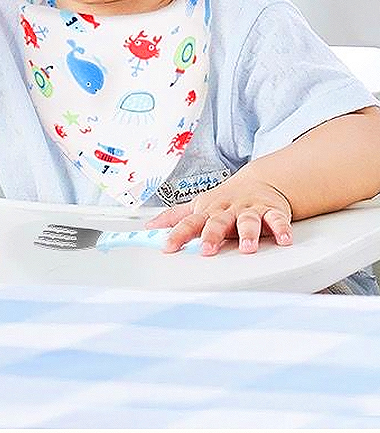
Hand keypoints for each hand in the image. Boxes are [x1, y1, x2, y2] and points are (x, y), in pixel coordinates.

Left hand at [145, 174, 292, 255]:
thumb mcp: (198, 206)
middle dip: (212, 235)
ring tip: (247, 247)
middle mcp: (227, 210)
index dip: (177, 234)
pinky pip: (277, 220)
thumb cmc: (224, 200)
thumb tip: (149, 226)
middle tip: (207, 250)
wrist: (258, 182)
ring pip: (248, 221)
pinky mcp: (271, 211)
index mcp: (207, 211)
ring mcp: (249, 210)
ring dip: (247, 233)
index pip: (189, 223)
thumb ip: (175, 218)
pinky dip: (281, 228)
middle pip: (217, 222)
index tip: (168, 247)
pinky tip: (284, 239)